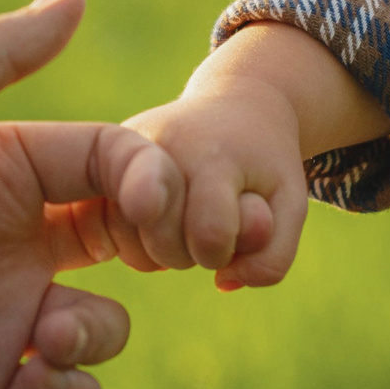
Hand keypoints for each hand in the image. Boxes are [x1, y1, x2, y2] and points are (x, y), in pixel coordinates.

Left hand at [0, 0, 190, 388]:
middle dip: (162, 250)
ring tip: (42, 336)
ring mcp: (2, 319)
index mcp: (9, 174)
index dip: (152, 179)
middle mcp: (17, 244)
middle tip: (155, 261)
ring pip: (105, 326)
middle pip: (133, 240)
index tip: (149, 206)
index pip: (118, 163)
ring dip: (96, 332)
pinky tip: (36, 378)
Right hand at [124, 21, 384, 291]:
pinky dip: (137, 241)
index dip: (228, 246)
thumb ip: (272, 257)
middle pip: (165, 248)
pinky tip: (161, 220)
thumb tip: (223, 283)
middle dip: (197, 251)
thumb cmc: (264, 163)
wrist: (234, 105)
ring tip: (190, 214)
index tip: (237, 221)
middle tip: (216, 215)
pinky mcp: (99, 164)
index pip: (210, 234)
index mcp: (210, 157)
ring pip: (132, 249)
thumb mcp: (290, 204)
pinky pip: (105, 232)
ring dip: (166, 250)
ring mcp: (122, 156)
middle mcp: (157, 151)